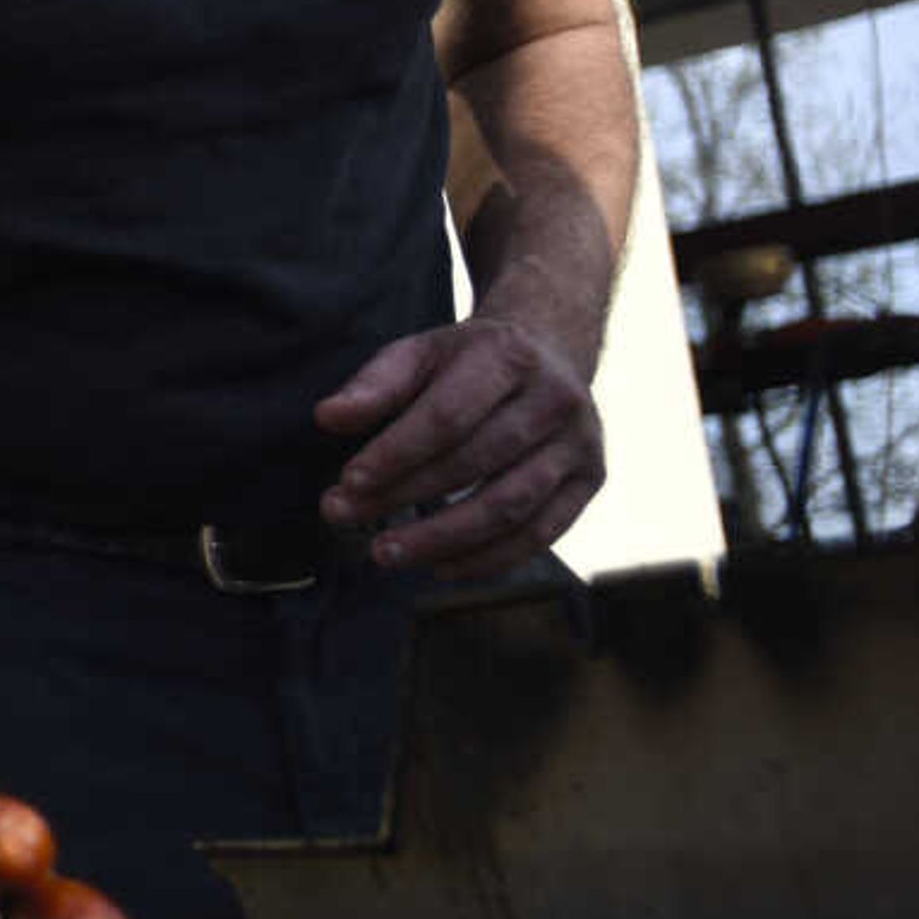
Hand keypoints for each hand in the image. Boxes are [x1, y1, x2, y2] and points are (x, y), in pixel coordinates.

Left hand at [312, 315, 602, 577]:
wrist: (549, 353)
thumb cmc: (467, 361)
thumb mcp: (419, 354)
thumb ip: (374, 386)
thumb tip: (327, 418)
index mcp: (509, 354)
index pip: (448, 415)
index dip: (397, 452)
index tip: (348, 481)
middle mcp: (556, 398)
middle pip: (475, 462)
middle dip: (405, 497)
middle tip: (346, 517)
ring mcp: (581, 442)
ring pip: (510, 506)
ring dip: (443, 538)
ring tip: (386, 554)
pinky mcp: (592, 480)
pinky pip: (542, 533)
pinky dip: (490, 558)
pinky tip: (439, 566)